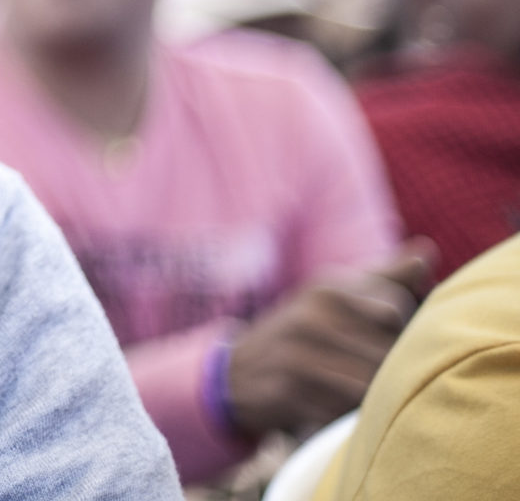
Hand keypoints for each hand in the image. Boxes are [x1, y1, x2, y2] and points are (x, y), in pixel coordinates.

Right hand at [225, 240, 434, 437]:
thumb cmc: (304, 330)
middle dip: (393, 366)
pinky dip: (347, 415)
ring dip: (373, 394)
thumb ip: (384, 277)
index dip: (402, 330)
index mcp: (327, 290)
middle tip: (379, 372)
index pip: (395, 310)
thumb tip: (426, 251)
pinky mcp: (288, 393)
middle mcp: (310, 318)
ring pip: (369, 385)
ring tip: (362, 391)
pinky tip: (336, 407)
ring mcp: (297, 356)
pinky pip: (342, 412)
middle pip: (387, 352)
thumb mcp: (334, 295)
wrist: (237, 370)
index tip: (388, 338)